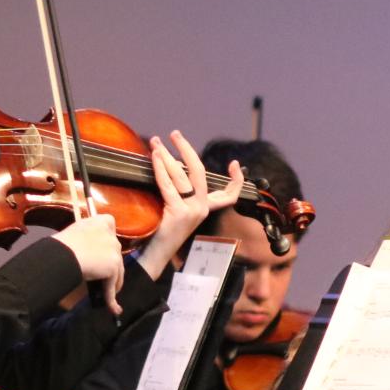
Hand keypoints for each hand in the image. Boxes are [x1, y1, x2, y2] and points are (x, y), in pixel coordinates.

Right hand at [51, 214, 125, 315]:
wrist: (62, 255)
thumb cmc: (61, 245)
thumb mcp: (75, 233)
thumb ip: (87, 236)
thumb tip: (86, 249)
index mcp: (101, 221)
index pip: (110, 224)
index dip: (108, 237)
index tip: (102, 247)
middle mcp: (111, 235)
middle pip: (115, 253)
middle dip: (111, 266)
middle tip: (102, 278)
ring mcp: (114, 251)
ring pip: (117, 271)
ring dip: (113, 284)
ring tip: (108, 295)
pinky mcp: (113, 267)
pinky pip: (112, 285)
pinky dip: (111, 298)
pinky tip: (113, 308)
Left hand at [139, 132, 243, 278]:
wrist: (153, 256)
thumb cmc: (160, 232)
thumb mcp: (174, 210)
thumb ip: (179, 193)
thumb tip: (171, 166)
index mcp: (204, 209)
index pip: (228, 196)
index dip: (236, 180)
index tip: (235, 164)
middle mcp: (201, 209)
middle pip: (200, 172)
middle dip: (187, 149)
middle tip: (174, 133)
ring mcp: (191, 211)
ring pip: (182, 176)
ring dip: (167, 156)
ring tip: (156, 143)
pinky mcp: (179, 213)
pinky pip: (169, 185)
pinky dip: (160, 169)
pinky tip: (154, 157)